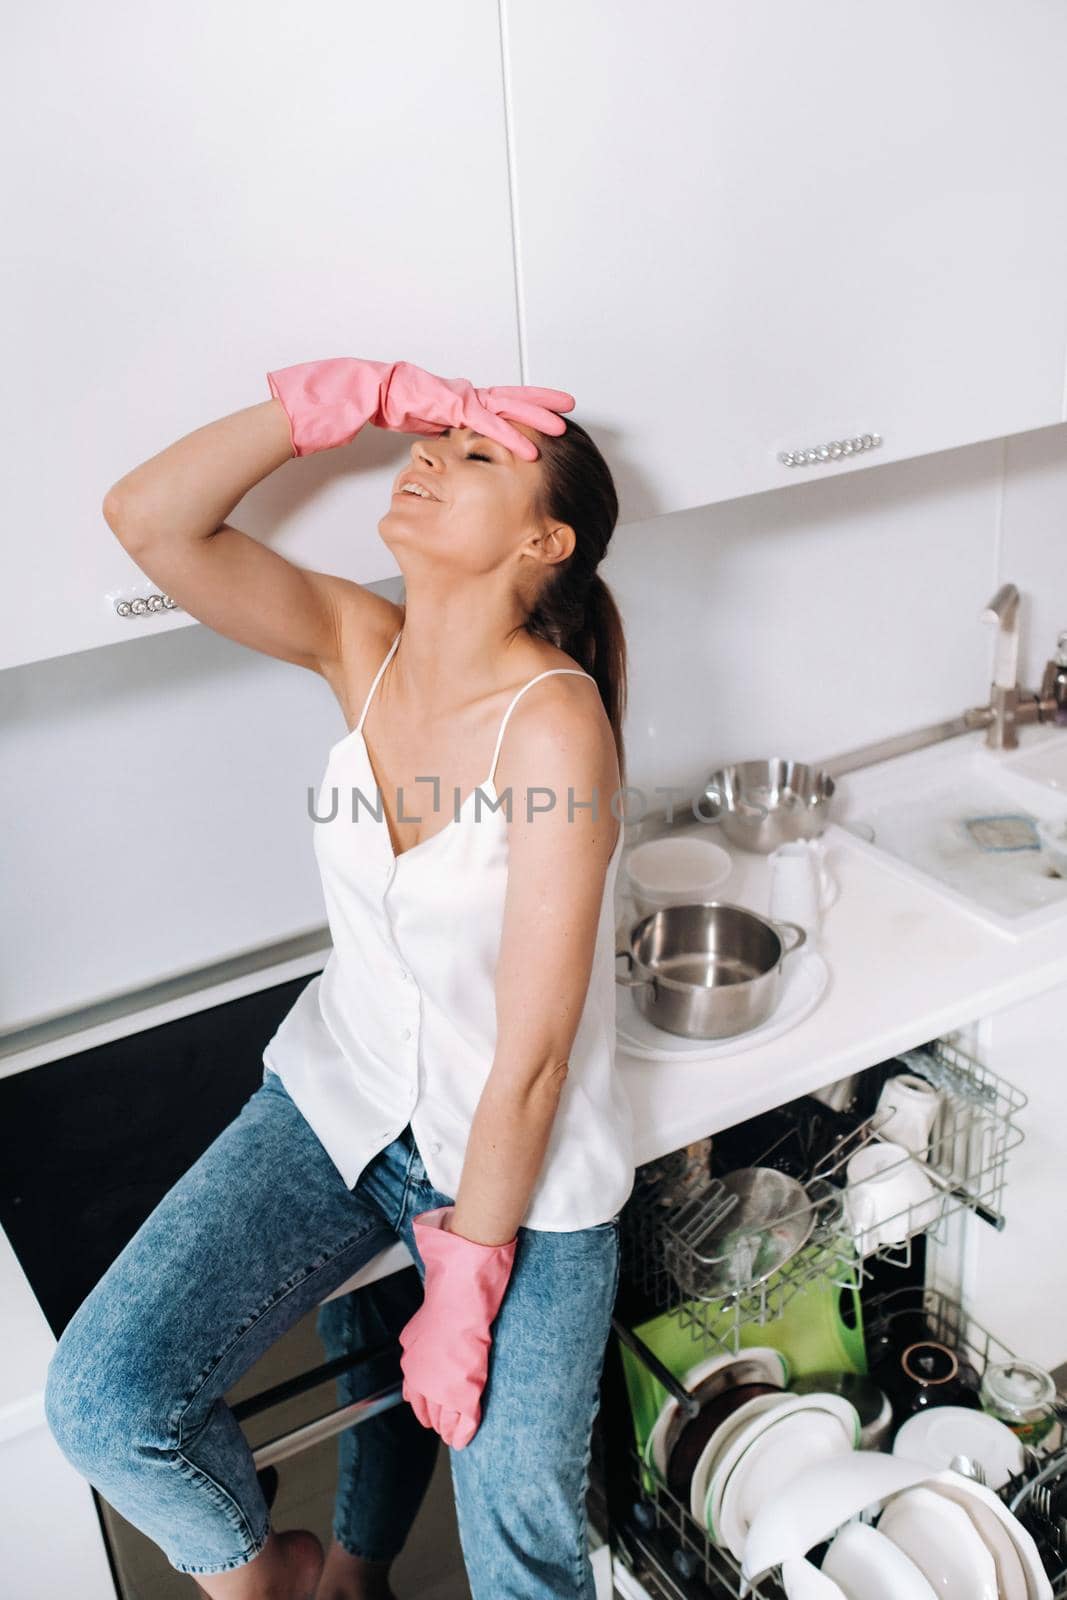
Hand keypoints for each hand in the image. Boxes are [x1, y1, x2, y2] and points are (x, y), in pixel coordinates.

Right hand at [266, 356, 573, 461]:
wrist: (348, 393)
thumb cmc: (374, 406)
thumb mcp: (414, 424)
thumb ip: (435, 431)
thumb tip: (448, 445)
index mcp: (451, 397)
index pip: (494, 402)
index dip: (521, 406)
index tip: (546, 413)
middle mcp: (457, 392)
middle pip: (507, 397)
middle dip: (538, 403)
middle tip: (569, 407)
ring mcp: (452, 395)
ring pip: (503, 406)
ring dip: (533, 418)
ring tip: (561, 427)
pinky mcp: (444, 404)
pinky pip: (483, 422)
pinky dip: (507, 436)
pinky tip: (528, 447)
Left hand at [398, 1205, 516, 1448]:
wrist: (461, 1292)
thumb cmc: (446, 1301)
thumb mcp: (419, 1325)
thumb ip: (417, 1343)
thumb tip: (414, 1350)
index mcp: (412, 1365)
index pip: (415, 1399)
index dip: (426, 1408)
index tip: (432, 1415)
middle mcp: (422, 1380)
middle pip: (429, 1413)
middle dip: (438, 1421)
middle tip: (447, 1428)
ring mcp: (442, 1387)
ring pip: (445, 1420)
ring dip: (452, 1429)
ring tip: (458, 1435)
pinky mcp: (464, 1389)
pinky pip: (464, 1419)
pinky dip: (466, 1430)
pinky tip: (468, 1437)